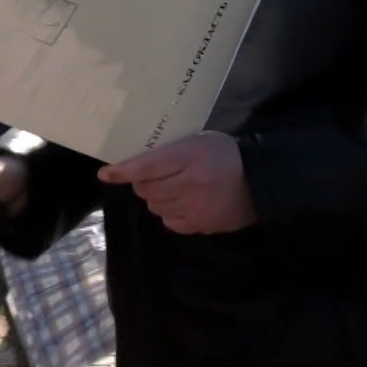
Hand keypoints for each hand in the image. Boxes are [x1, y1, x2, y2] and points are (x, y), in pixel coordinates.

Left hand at [99, 131, 255, 234]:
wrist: (260, 181)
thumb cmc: (226, 154)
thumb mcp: (200, 141)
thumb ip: (171, 150)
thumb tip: (138, 165)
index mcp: (191, 156)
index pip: (148, 165)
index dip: (123, 171)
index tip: (105, 173)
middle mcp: (190, 183)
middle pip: (147, 189)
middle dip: (143, 182)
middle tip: (155, 176)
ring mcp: (194, 208)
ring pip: (155, 206)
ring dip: (156, 197)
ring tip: (173, 188)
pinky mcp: (199, 226)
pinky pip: (169, 221)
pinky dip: (169, 212)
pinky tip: (183, 203)